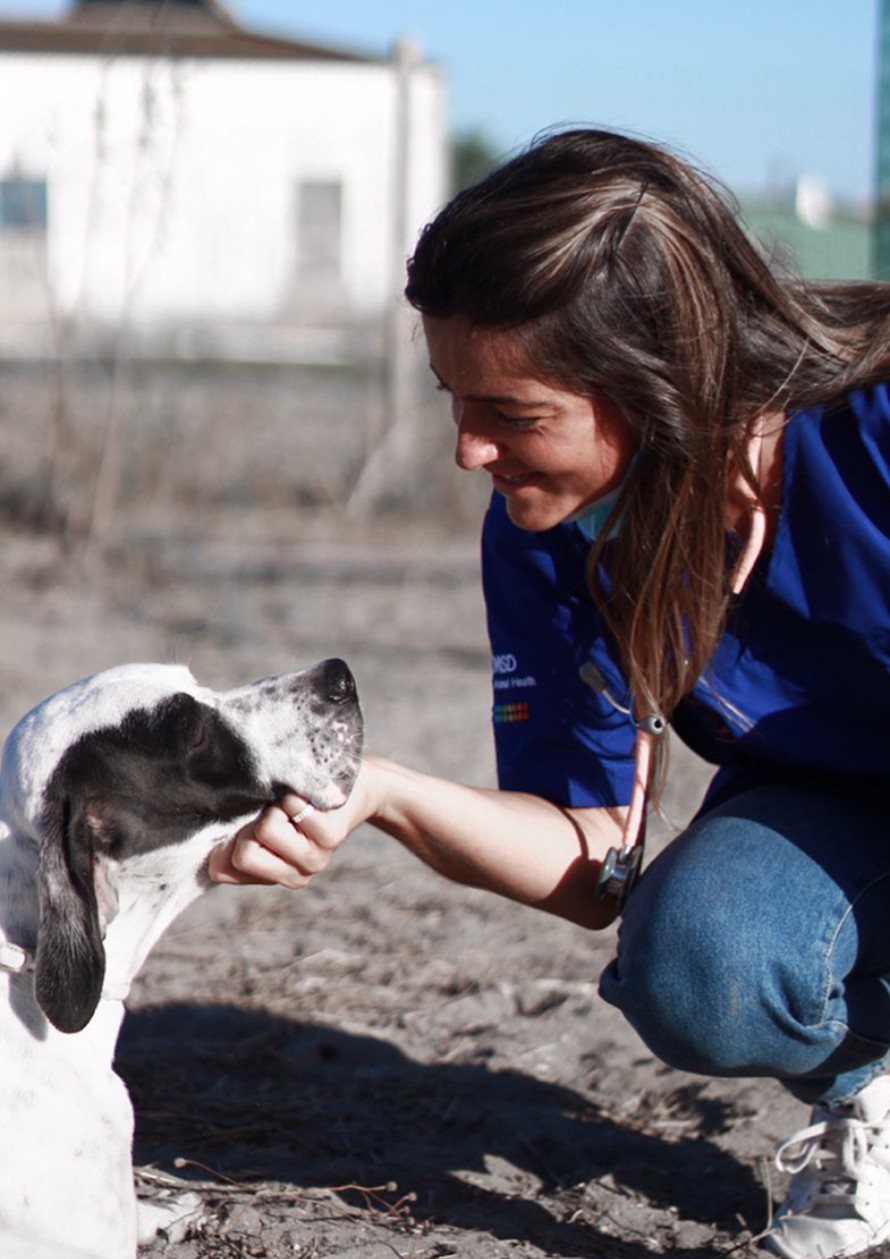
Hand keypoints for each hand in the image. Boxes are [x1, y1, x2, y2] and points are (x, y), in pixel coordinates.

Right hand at [208, 794, 347, 889]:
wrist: (354, 790)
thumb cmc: (299, 803)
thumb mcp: (263, 823)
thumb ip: (238, 840)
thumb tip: (209, 851)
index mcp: (274, 876)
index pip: (222, 869)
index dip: (227, 839)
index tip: (250, 824)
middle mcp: (295, 875)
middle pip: (244, 854)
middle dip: (252, 824)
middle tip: (276, 814)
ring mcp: (315, 859)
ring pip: (267, 829)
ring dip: (275, 806)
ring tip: (295, 806)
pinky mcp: (331, 837)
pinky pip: (291, 807)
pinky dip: (294, 792)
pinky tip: (311, 798)